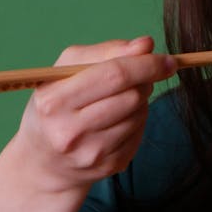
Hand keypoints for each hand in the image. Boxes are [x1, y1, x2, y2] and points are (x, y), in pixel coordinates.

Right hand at [0, 36, 174, 211]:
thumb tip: (145, 44)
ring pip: (139, 114)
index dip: (146, 64)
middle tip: (146, 75)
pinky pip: (139, 133)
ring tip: (121, 98)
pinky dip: (137, 120)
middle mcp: (71, 131)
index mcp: (55, 101)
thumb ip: (105, 52)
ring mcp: (91, 153)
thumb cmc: (55, 106)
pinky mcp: (109, 166)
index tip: (167, 60)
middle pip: (131, 96)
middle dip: (147, 80)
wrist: (44, 161)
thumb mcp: (65, 70)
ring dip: (141, 100)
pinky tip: (119, 119)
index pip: (113, 75)